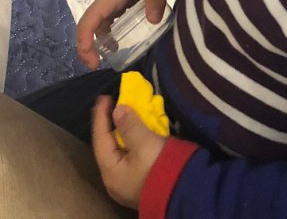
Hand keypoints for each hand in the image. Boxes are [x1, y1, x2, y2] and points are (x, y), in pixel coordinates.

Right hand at [77, 0, 172, 68]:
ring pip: (96, 25)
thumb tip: (153, 21)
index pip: (88, 21)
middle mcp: (107, 1)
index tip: (93, 61)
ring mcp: (112, 2)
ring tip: (106, 61)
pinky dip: (107, 36)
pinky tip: (117, 45)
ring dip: (95, 43)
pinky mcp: (119, 3)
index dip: (84, 42)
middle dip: (86, 47)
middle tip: (96, 66)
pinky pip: (107, 22)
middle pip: (87, 26)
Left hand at [92, 95, 167, 209]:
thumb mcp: (144, 143)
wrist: (183, 193)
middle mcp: (114, 180)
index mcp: (110, 172)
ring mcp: (128, 182)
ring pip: (119, 151)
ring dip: (121, 132)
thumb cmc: (160, 167)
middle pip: (107, 146)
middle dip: (110, 124)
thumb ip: (130, 125)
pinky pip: (129, 156)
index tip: (104, 97)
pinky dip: (130, 141)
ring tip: (123, 115)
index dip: (101, 116)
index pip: (100, 138)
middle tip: (112, 104)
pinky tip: (135, 133)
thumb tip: (118, 109)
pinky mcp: (140, 181)